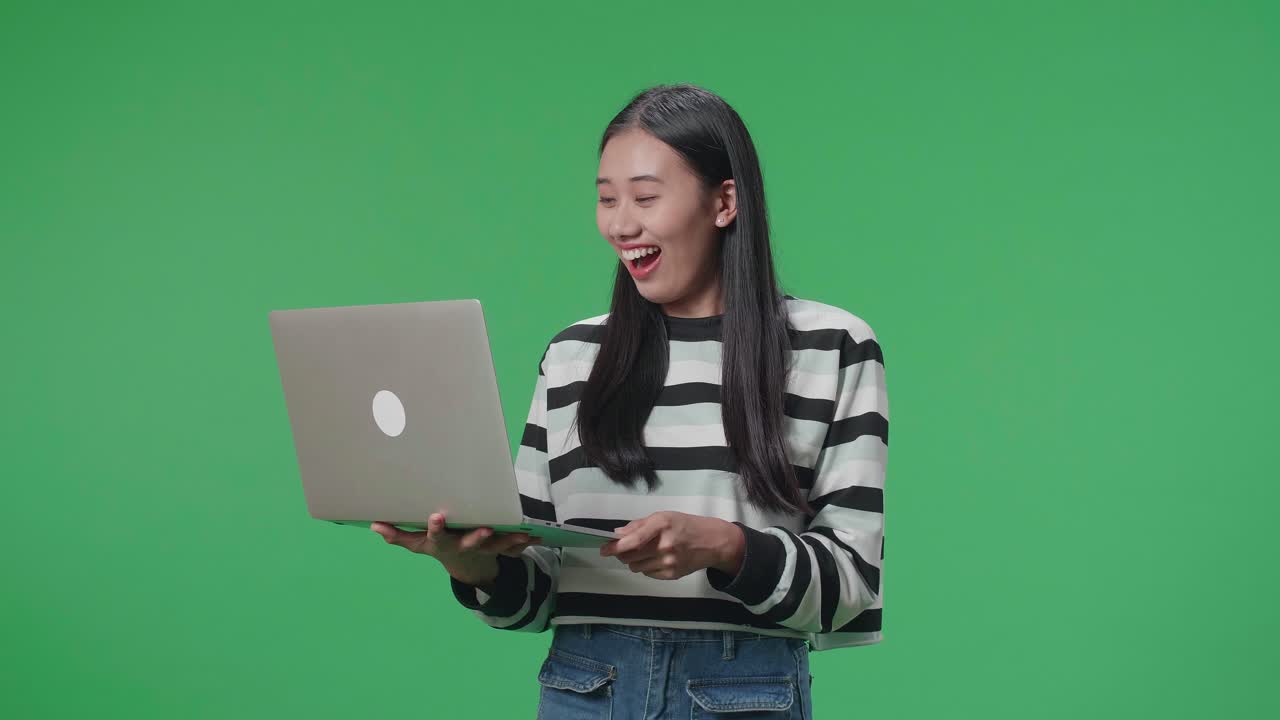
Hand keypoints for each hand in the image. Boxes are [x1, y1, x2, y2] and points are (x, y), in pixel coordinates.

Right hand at [370, 512, 542, 585]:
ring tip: (520, 535)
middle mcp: (462, 546)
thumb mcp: (417, 545)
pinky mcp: (498, 548)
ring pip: (497, 545)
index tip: (436, 515)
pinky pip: (513, 546)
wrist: (467, 568)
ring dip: (508, 541)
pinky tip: (535, 536)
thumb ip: (397, 536)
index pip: (436, 534)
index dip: (436, 527)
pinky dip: (523, 542)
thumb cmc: (439, 547)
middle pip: (469, 542)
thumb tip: (373, 525)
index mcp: (442, 543)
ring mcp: (482, 548)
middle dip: (476, 537)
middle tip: (484, 530)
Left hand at [598, 511, 744, 579]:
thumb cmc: (686, 525)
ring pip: (636, 567)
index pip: (633, 539)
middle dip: (622, 554)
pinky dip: (647, 567)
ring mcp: (669, 562)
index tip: (604, 549)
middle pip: (630, 556)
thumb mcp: (664, 516)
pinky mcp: (672, 574)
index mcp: (662, 525)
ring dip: (634, 560)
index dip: (615, 546)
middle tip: (623, 549)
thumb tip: (618, 534)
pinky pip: (648, 574)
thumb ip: (639, 525)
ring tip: (646, 552)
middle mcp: (665, 545)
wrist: (712, 542)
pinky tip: (657, 559)